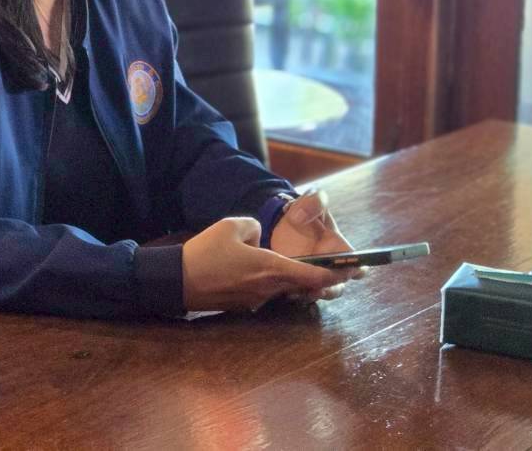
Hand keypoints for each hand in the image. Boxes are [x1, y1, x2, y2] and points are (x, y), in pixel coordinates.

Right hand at [181, 216, 350, 312]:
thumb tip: (260, 237)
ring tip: (282, 263)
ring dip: (288, 277)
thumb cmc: (205, 253)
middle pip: (303, 285)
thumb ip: (255, 227)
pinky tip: (249, 269)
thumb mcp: (231, 226)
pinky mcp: (245, 305)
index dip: (336, 273)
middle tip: (333, 267)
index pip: (313, 275)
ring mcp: (257, 300)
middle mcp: (269, 288)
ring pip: (283, 287)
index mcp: (270, 267)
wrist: (178, 281)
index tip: (354, 270)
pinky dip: (267, 281)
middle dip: (318, 277)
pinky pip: (265, 291)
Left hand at [268, 189, 363, 302]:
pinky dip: (297, 293)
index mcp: (341, 251)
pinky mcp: (295, 281)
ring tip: (304, 291)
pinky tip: (289, 290)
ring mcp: (313, 277)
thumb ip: (314, 201)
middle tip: (322, 286)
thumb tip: (300, 218)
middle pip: (339, 286)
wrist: (279, 221)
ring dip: (315, 294)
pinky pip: (300, 292)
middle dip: (332, 289)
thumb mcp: (310, 200)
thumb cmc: (303, 212)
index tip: (351, 269)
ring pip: (321, 293)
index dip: (358, 271)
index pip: (359, 268)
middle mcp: (331, 268)